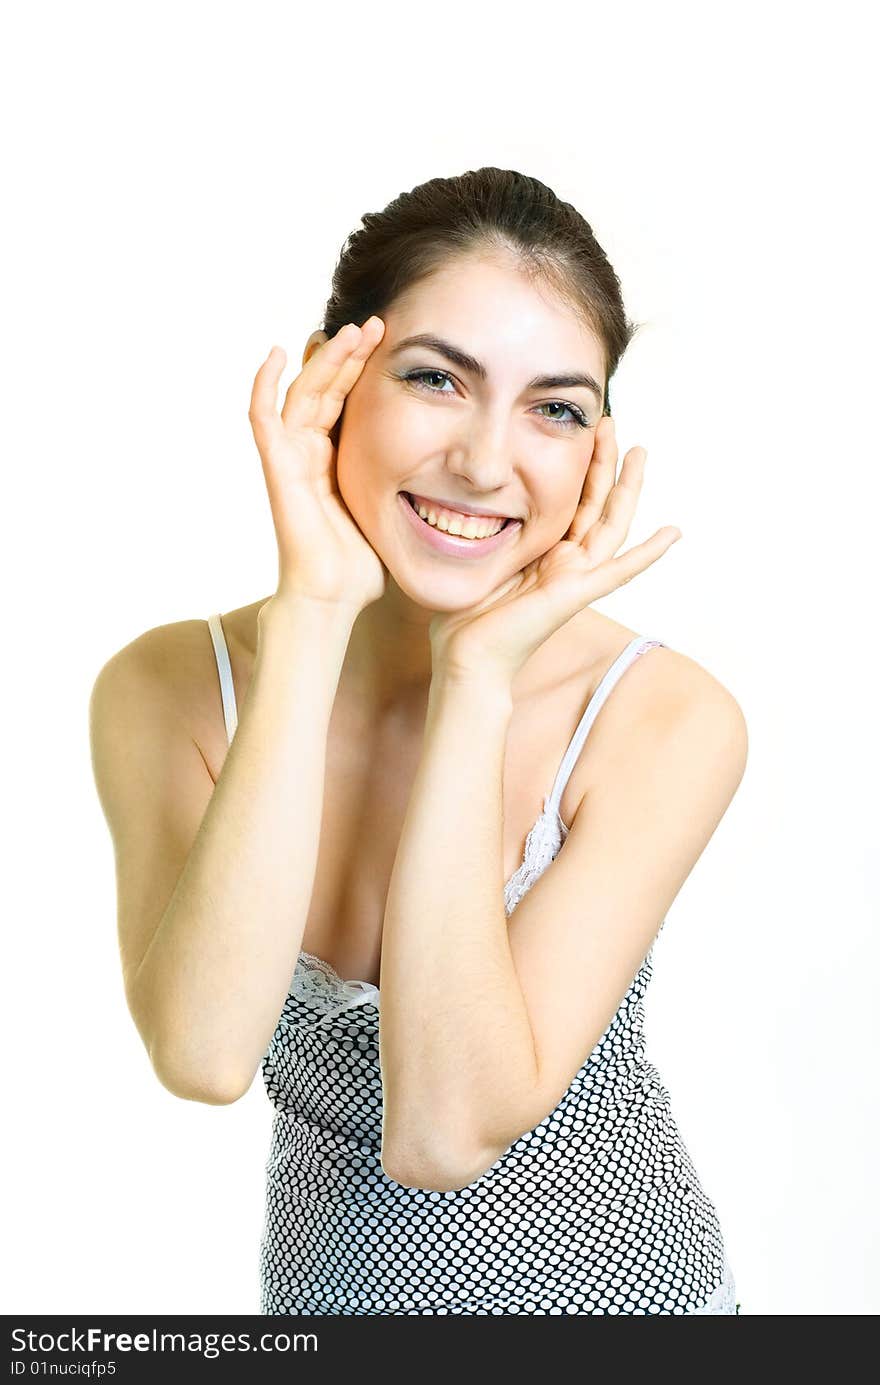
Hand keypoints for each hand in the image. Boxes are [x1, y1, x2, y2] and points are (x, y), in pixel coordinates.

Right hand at [248, 318, 387, 613]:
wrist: (333, 596)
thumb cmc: (361, 567)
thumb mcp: (393, 512)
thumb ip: (407, 488)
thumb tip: (454, 478)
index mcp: (337, 461)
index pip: (348, 401)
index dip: (364, 369)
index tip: (393, 341)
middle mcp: (309, 453)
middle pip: (325, 388)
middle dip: (349, 354)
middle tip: (376, 323)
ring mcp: (289, 458)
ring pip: (302, 392)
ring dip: (325, 359)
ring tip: (352, 330)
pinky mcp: (275, 467)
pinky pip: (262, 417)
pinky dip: (263, 383)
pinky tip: (276, 353)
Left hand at [428, 415, 681, 685]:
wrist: (467, 657)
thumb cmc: (465, 617)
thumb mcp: (478, 557)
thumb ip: (486, 532)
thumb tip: (462, 498)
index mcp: (546, 553)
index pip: (571, 501)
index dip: (580, 465)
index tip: (581, 428)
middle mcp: (566, 562)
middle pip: (596, 503)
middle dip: (605, 462)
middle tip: (610, 422)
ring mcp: (576, 578)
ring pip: (611, 524)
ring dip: (628, 488)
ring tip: (640, 452)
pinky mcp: (576, 595)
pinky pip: (619, 571)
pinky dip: (648, 553)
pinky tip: (672, 533)